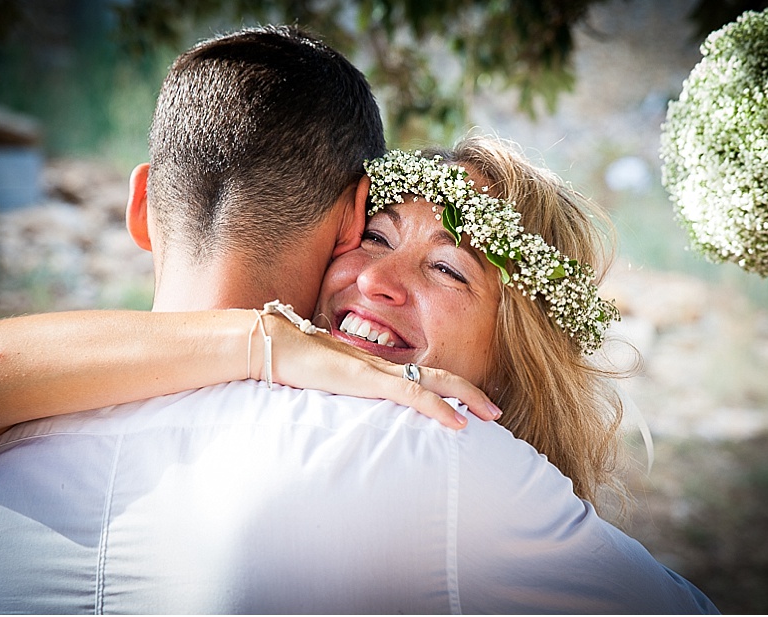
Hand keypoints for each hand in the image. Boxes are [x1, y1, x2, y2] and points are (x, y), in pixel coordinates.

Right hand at [258, 313, 500, 429]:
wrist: (272, 346)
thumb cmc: (290, 364)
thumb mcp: (322, 383)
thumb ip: (339, 392)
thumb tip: (344, 404)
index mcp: (373, 367)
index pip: (420, 376)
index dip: (447, 388)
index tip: (467, 405)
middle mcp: (382, 365)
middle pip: (438, 375)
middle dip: (471, 392)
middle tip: (495, 410)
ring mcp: (378, 370)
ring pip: (435, 382)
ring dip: (467, 398)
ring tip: (490, 414)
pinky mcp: (369, 379)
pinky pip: (413, 394)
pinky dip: (439, 408)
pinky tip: (458, 422)